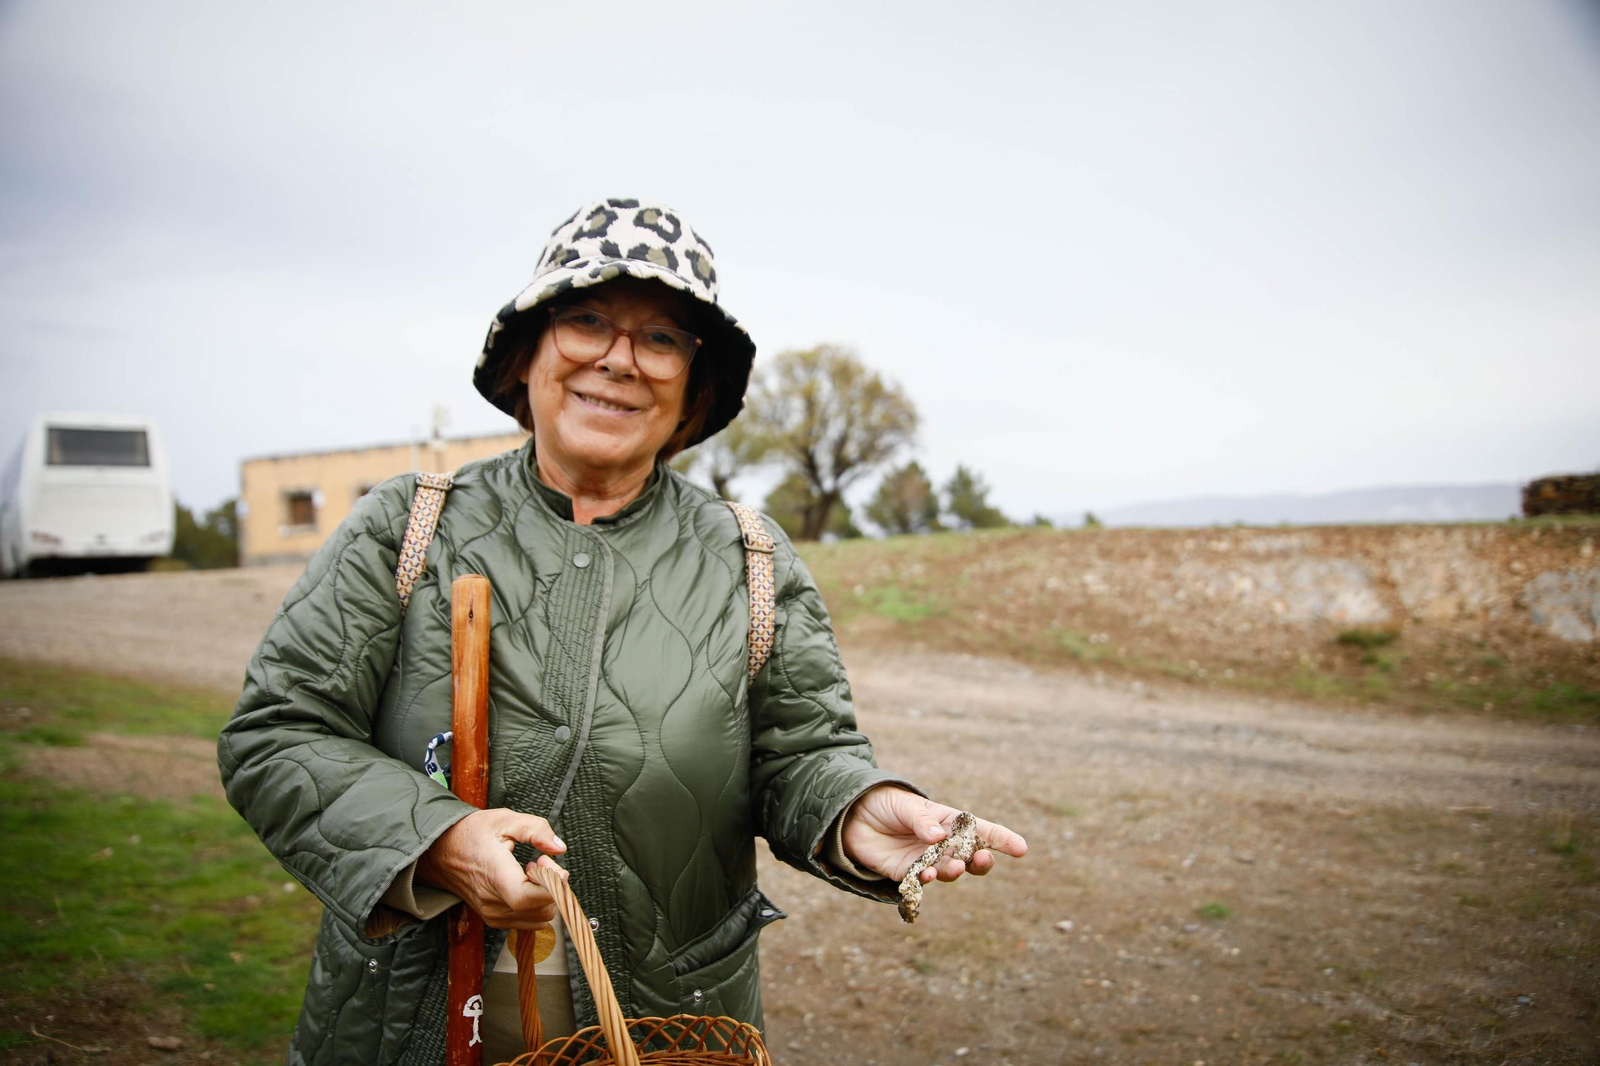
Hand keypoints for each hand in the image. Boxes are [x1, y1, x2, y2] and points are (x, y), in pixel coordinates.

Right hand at [416, 808, 567, 928]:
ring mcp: (492, 914)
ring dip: (545, 894)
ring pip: (540, 918)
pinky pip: (529, 921)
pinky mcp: (494, 919)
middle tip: (541, 861)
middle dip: (552, 884)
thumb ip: (536, 830)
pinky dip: (536, 904)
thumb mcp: (505, 820)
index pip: (527, 896)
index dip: (551, 884)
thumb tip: (559, 848)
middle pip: (541, 909)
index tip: (553, 865)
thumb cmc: (471, 834)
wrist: (440, 851)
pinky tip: (524, 882)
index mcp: (494, 874)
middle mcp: (492, 901)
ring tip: (530, 870)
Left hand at [841, 786, 1027, 882]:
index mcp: (949, 821)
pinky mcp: (907, 874)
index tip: (1022, 848)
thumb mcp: (905, 805)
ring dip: (955, 871)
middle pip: (970, 857)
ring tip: (954, 866)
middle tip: (983, 859)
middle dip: (981, 860)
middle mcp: (943, 844)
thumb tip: (938, 836)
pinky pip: (923, 881)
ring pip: (950, 871)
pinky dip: (928, 880)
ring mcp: (926, 860)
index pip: (981, 830)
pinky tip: (928, 875)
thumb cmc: (885, 804)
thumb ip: (921, 820)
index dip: (1003, 839)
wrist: (853, 816)